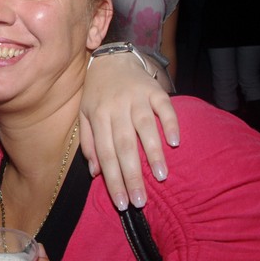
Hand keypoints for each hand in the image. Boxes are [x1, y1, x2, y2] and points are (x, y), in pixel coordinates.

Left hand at [81, 51, 179, 209]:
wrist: (112, 57)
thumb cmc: (97, 93)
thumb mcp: (85, 115)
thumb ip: (88, 143)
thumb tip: (95, 172)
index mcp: (98, 116)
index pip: (105, 154)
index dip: (113, 180)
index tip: (122, 203)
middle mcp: (116, 107)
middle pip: (124, 146)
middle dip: (132, 176)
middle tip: (141, 201)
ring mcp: (136, 97)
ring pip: (144, 127)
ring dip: (153, 153)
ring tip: (161, 176)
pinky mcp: (154, 89)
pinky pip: (164, 107)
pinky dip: (170, 123)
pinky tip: (175, 142)